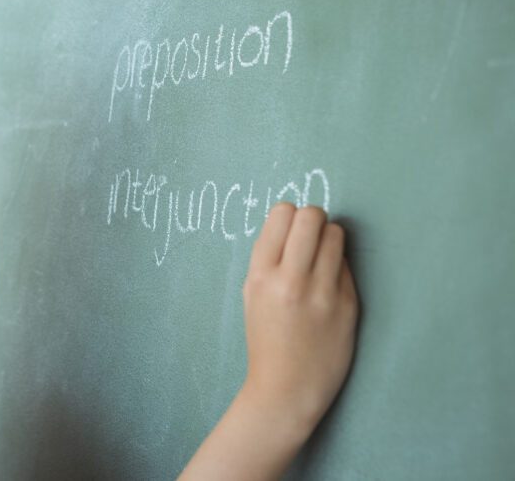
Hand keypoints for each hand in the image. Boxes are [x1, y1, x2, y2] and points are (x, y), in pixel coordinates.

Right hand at [240, 202, 359, 432]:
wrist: (287, 388)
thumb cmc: (266, 338)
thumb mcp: (252, 295)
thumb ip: (269, 259)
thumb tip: (294, 224)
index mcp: (261, 275)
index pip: (282, 213)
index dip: (290, 215)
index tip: (291, 229)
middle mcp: (291, 279)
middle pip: (312, 216)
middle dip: (313, 219)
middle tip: (311, 236)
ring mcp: (323, 292)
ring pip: (336, 235)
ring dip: (330, 240)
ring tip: (322, 259)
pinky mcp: (348, 304)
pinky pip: (347, 266)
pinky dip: (339, 268)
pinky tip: (329, 287)